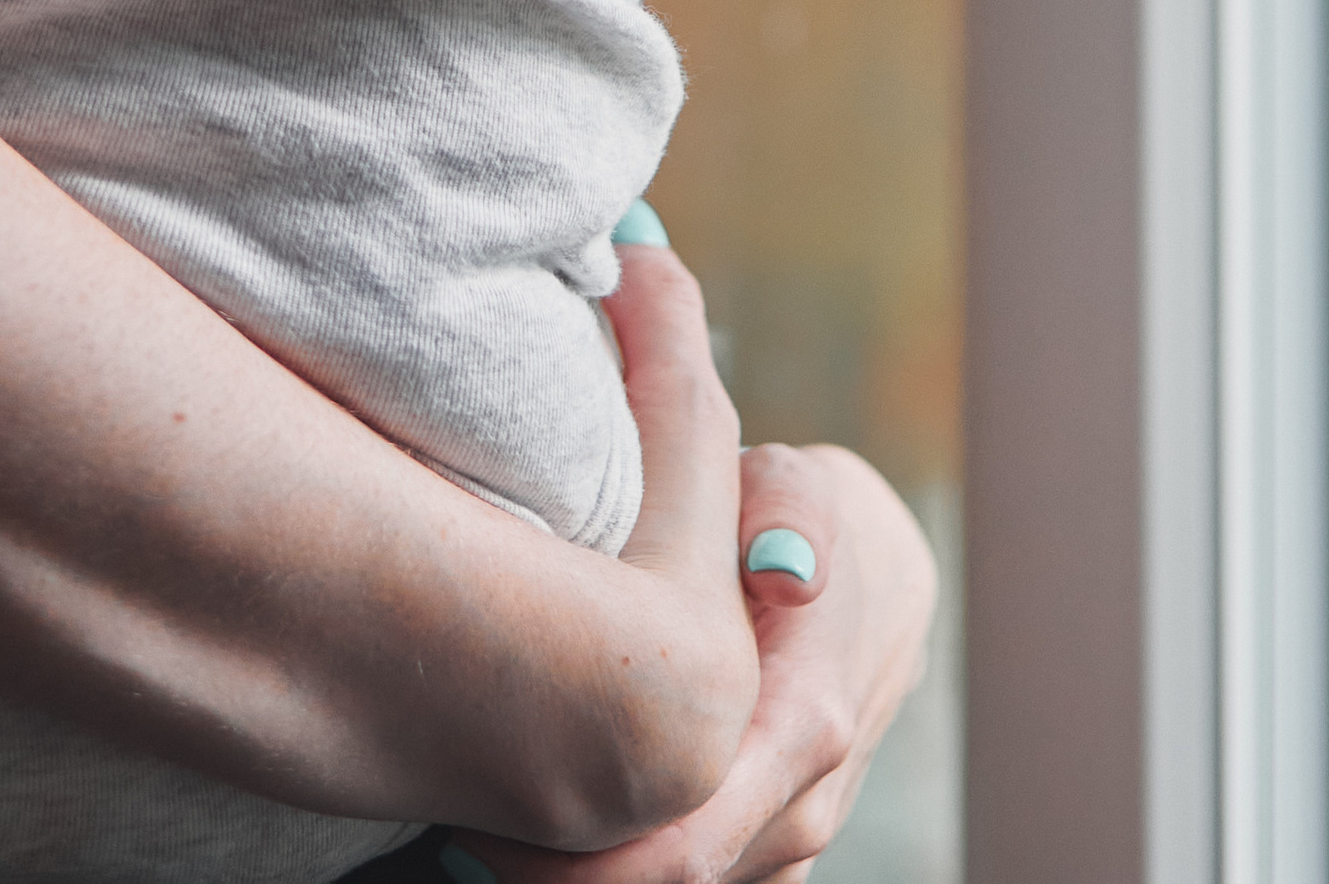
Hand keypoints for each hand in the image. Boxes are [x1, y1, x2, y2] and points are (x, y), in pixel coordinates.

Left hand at [449, 435, 936, 883]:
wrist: (873, 580)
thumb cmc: (799, 521)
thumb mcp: (798, 484)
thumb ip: (793, 508)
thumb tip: (785, 570)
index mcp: (804, 728)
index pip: (688, 842)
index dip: (579, 858)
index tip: (480, 827)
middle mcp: (799, 809)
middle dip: (560, 876)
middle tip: (456, 842)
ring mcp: (785, 842)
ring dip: (584, 876)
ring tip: (479, 839)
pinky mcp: (763, 850)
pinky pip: (687, 882)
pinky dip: (620, 869)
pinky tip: (538, 836)